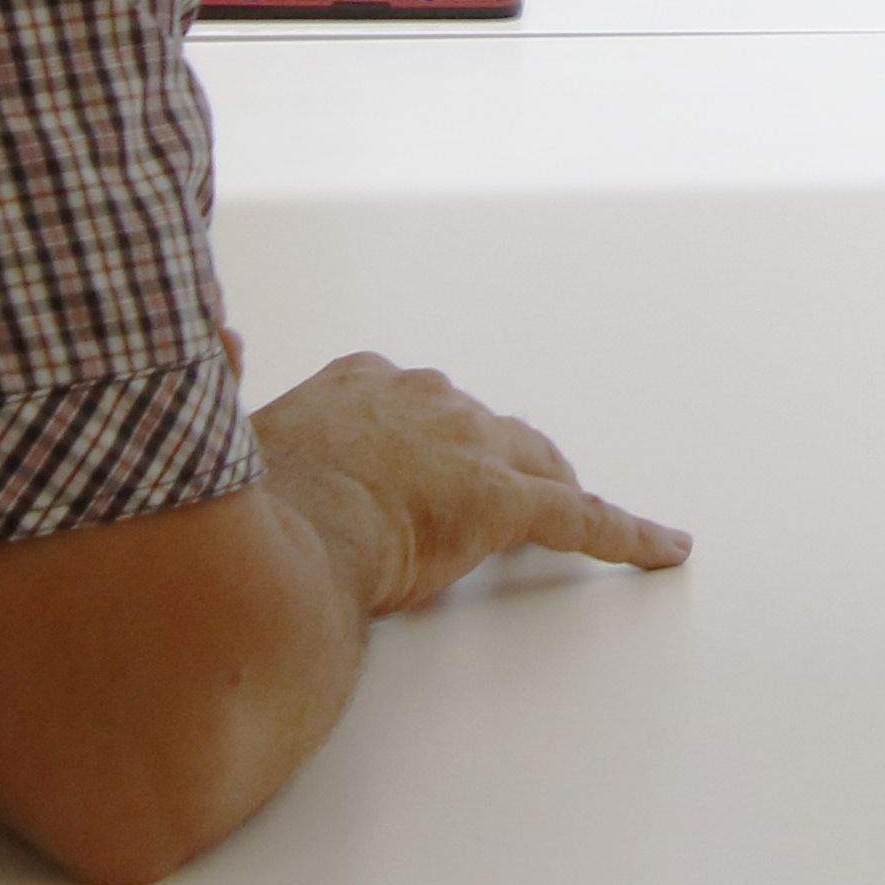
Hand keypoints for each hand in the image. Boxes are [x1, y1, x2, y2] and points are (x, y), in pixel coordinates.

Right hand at [256, 353, 689, 615]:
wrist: (280, 534)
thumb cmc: (246, 499)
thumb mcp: (220, 430)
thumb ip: (221, 377)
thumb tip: (218, 335)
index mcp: (362, 383)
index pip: (412, 402)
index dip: (424, 439)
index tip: (417, 462)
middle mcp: (428, 399)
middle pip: (483, 429)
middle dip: (493, 460)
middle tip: (493, 500)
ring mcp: (472, 446)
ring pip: (536, 463)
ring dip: (551, 487)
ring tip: (572, 511)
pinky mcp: (510, 501)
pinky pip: (585, 519)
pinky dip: (628, 534)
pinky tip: (666, 549)